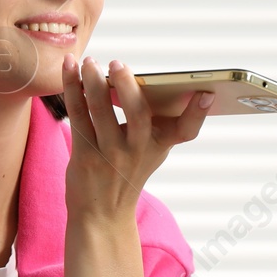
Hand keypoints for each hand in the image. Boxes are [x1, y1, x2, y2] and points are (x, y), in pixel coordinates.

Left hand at [60, 53, 209, 220]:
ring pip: (100, 111)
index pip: (186, 131)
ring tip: (88, 61)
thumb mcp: (149, 151)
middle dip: (128, 85)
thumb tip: (132, 77)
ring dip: (91, 81)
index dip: (198, 113)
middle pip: (137, 114)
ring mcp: (110, 155)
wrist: (102, 215)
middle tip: (118, 63)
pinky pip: (78, 115)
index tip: (207, 94)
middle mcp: (138, 151)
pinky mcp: (85, 156)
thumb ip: (150, 121)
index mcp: (159, 146)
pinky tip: (69, 67)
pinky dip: (71, 88)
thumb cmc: (126, 172)